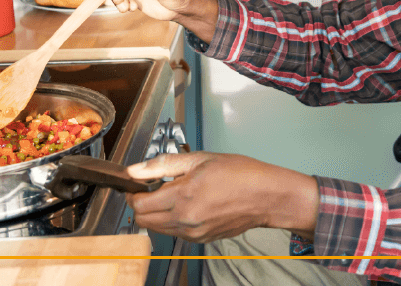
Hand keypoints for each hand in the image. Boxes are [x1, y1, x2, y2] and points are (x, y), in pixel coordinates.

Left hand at [125, 152, 319, 243]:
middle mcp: (185, 220)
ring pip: (157, 229)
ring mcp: (193, 233)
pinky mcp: (201, 239)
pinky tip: (188, 205)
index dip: (133, 193)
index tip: (137, 184)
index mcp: (183, 196)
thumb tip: (135, 170)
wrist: (267, 197)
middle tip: (152, 189)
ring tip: (173, 195)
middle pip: (143, 220)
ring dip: (156, 214)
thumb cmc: (242, 175)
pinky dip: (173, 221)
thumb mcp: (201, 159)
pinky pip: (175, 233)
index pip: (139, 204)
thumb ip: (163, 165)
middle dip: (141, 204)